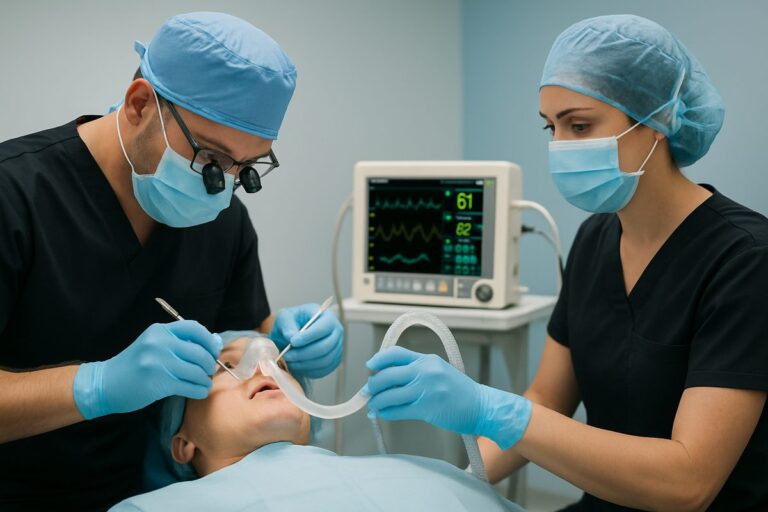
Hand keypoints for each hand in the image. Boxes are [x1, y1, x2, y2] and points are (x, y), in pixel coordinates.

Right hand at [74, 321, 221, 419]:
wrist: (105, 383)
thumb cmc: (135, 364)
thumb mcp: (154, 345)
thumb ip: (180, 343)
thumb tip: (215, 342)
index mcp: (159, 330)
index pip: (194, 328)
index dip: (209, 340)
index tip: (213, 350)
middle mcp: (159, 343)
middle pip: (199, 352)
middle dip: (210, 363)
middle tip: (210, 370)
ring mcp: (158, 363)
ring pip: (196, 371)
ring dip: (206, 379)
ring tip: (205, 383)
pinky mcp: (158, 383)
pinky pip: (190, 386)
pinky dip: (199, 390)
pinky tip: (199, 391)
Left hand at [270, 304, 342, 377]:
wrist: (295, 333)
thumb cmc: (292, 322)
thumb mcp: (286, 317)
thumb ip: (288, 325)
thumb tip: (291, 337)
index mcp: (327, 317)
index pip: (322, 328)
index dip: (308, 337)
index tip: (293, 342)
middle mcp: (336, 332)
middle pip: (325, 347)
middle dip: (304, 353)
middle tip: (287, 355)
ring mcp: (337, 348)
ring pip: (324, 361)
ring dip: (305, 364)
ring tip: (290, 360)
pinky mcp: (333, 361)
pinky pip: (323, 370)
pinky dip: (309, 371)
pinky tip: (297, 365)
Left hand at [365, 346, 531, 448]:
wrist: (481, 406)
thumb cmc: (460, 391)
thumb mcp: (439, 370)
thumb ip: (417, 370)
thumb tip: (389, 376)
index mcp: (428, 360)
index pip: (396, 354)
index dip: (379, 359)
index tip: (370, 366)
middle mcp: (425, 372)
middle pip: (388, 375)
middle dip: (373, 384)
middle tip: (367, 391)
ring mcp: (425, 390)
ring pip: (389, 395)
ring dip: (377, 401)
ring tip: (373, 405)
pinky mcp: (426, 409)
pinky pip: (398, 410)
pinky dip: (386, 412)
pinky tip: (382, 414)